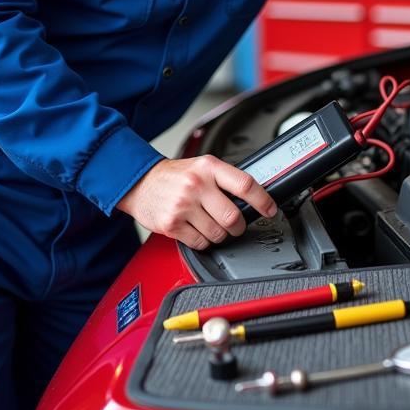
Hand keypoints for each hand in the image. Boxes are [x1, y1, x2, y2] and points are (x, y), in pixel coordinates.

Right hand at [115, 156, 276, 248]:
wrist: (140, 182)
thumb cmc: (175, 176)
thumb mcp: (202, 166)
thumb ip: (225, 179)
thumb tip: (254, 197)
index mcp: (208, 167)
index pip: (245, 184)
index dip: (263, 200)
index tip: (270, 209)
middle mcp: (196, 184)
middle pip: (233, 217)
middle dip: (238, 226)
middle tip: (235, 224)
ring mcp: (183, 205)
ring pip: (218, 234)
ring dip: (219, 234)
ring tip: (209, 223)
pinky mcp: (172, 224)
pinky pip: (200, 243)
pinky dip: (203, 241)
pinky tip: (196, 229)